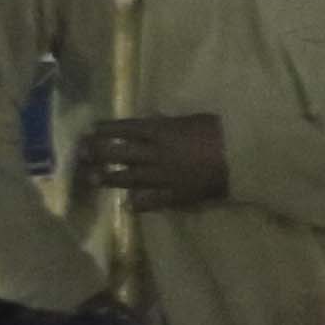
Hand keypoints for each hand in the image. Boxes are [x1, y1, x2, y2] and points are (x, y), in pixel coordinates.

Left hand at [82, 113, 232, 206]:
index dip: (107, 128)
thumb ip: (170, 123)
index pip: (126, 128)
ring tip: (92, 179)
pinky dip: (139, 203)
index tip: (92, 129)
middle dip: (99, 153)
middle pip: (120, 153)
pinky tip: (128, 205)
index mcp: (161, 131)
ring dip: (109, 178)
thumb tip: (153, 122)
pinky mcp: (176, 195)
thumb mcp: (194, 119)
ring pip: (130, 177)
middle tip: (81, 154)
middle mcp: (155, 153)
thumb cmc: (222, 132)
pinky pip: (152, 201)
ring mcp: (164, 176)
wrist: (243, 159)